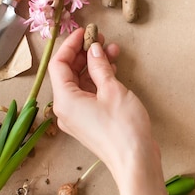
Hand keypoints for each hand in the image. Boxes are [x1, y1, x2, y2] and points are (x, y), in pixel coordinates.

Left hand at [48, 28, 159, 180]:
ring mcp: (77, 117)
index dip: (70, 45)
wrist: (135, 162)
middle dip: (84, 54)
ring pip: (80, 83)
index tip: (85, 32)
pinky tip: (112, 70)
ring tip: (112, 51)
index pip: (58, 64)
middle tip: (100, 38)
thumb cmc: (123, 128)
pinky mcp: (90, 122)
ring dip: (94, 66)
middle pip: (68, 73)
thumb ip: (100, 67)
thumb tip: (94, 50)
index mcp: (65, 100)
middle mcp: (65, 109)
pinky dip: (98, 81)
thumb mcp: (112, 90)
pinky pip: (88, 95)